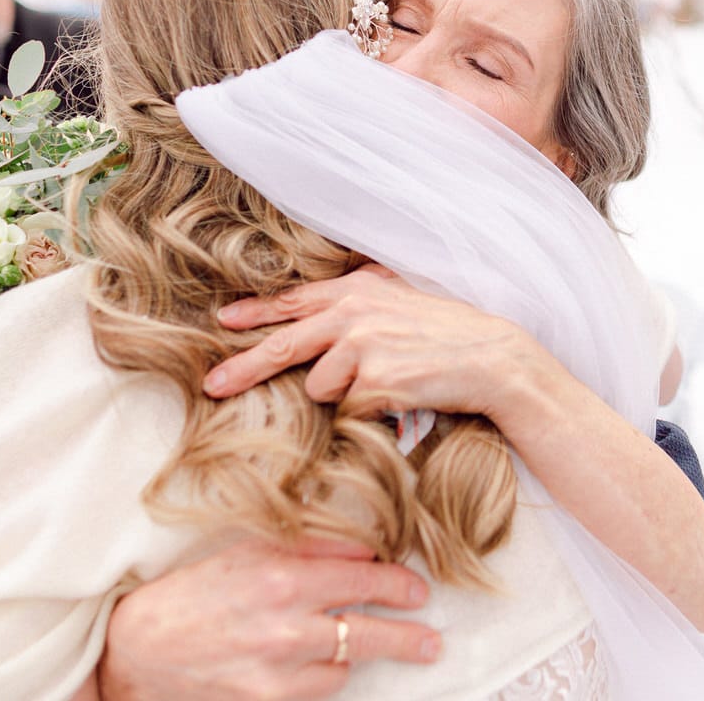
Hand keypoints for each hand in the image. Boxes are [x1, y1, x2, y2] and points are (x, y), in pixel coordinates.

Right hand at [96, 539, 439, 700]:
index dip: (396, 582)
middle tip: (431, 639)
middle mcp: (286, 626)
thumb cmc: (196, 592)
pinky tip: (319, 661)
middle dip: (409, 636)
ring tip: (368, 644)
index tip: (415, 588)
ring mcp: (279, 671)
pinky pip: (320, 689)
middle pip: (369, 632)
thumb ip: (309, 549)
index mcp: (282, 577)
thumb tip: (365, 548)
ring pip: (346, 665)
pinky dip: (325, 674)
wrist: (142, 651)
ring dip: (357, 653)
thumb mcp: (249, 551)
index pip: (362, 577)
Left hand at [204, 266, 559, 427]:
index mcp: (356, 290)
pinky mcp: (375, 381)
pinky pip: (350, 410)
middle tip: (213, 386)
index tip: (223, 321)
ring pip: (320, 388)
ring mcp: (362, 347)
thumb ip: (361, 298)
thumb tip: (326, 306)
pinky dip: (369, 412)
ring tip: (388, 383)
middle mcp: (353, 314)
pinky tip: (400, 397)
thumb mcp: (400, 298)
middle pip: (284, 345)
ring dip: (345, 396)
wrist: (490, 357)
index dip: (256, 313)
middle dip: (244, 367)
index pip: (294, 302)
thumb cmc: (449, 331)